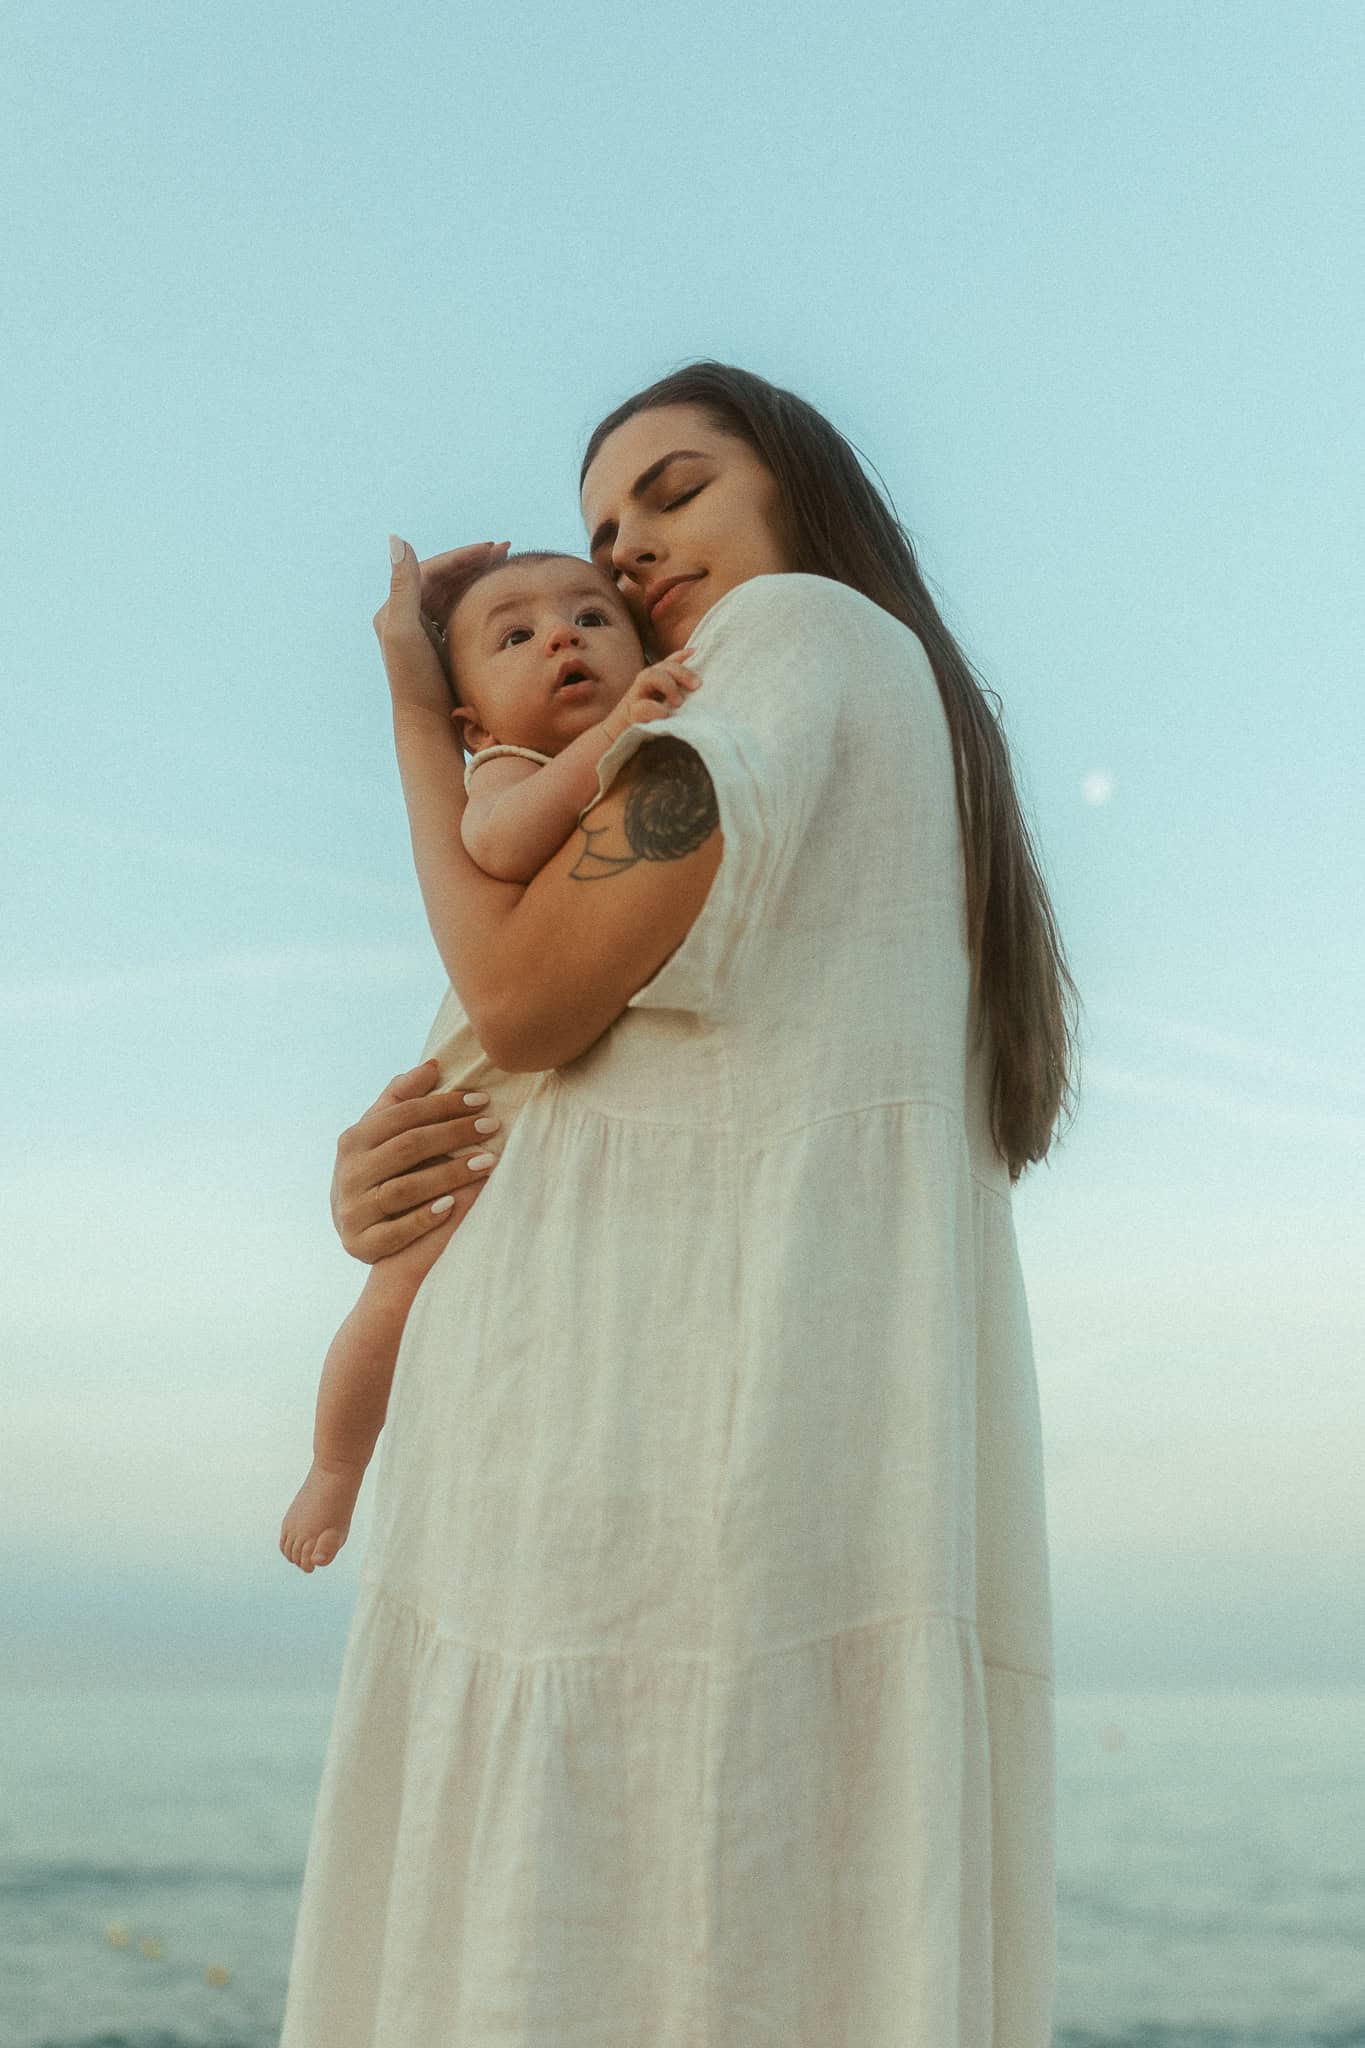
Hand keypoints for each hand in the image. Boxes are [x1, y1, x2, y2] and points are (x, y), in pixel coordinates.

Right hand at [331, 1060, 501, 1261]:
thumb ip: (401, 1100)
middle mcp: (349, 1174)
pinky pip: (396, 1231)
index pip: (403, 1115)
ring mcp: (353, 1211)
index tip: (482, 1101)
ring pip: (405, 1189)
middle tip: (492, 1127)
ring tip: (486, 1163)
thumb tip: (432, 1066)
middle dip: (453, 1134)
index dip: (443, 1105)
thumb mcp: (379, 1135)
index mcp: (353, 1140)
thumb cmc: (377, 1172)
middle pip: (408, 1147)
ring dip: (449, 1174)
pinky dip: (425, 1218)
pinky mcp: (360, 1244)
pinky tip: (454, 1203)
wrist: (354, 1231)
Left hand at [374, 537, 511, 718]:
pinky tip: (500, 596)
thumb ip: (402, 586)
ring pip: (455, 594)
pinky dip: (480, 600)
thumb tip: (396, 539)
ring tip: (506, 565)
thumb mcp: (406, 630)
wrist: (426, 725)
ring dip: (479, 578)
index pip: (431, 570)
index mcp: (394, 609)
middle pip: (445, 579)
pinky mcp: (440, 647)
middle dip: (475, 563)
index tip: (492, 548)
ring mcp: (425, 632)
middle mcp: (406, 618)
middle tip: (507, 550)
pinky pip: (462, 613)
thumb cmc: (415, 680)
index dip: (462, 557)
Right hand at [599, 650, 701, 744]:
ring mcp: (635, 695)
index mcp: (654, 680)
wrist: (619, 737)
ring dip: (668, 685)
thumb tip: (698, 685)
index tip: (696, 652)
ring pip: (649, 676)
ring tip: (678, 702)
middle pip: (663, 666)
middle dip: (681, 672)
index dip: (682, 655)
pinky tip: (664, 714)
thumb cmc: (648, 720)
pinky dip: (654, 708)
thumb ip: (677, 691)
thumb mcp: (666, 704)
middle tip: (697, 685)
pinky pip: (641, 706)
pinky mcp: (630, 712)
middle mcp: (644, 683)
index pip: (668, 662)